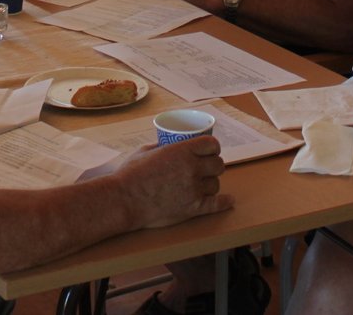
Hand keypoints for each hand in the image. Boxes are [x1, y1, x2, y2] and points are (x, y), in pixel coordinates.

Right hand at [112, 138, 230, 229]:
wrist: (124, 200)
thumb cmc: (130, 174)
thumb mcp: (146, 151)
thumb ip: (162, 147)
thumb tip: (167, 145)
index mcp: (182, 150)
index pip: (212, 145)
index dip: (213, 148)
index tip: (211, 151)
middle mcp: (192, 168)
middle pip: (218, 164)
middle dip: (213, 166)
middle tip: (207, 169)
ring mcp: (194, 189)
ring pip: (216, 184)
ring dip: (211, 184)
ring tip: (203, 185)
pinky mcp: (193, 208)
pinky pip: (216, 204)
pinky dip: (224, 202)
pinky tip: (228, 201)